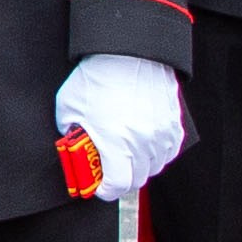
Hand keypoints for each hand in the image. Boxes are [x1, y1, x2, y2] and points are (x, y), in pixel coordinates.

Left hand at [54, 53, 185, 199]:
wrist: (127, 51)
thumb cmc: (97, 76)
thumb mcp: (69, 109)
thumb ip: (72, 135)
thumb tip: (76, 151)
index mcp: (115, 142)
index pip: (117, 185)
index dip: (105, 190)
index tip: (98, 187)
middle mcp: (142, 142)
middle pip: (136, 179)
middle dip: (120, 178)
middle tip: (108, 170)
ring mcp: (161, 133)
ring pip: (154, 167)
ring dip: (138, 166)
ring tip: (124, 154)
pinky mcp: (173, 124)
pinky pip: (167, 151)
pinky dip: (156, 154)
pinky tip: (142, 144)